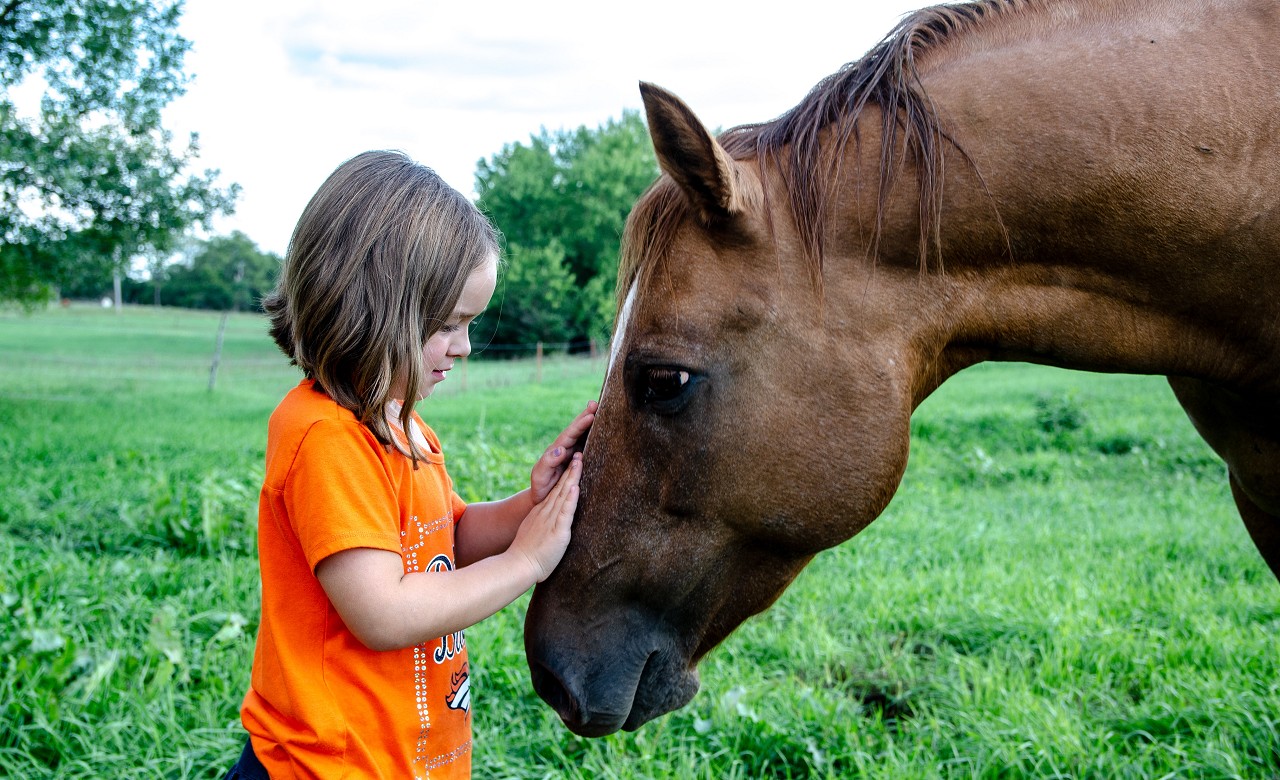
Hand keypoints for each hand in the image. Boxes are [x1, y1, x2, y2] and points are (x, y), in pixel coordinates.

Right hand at [510, 453, 581, 581]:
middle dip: (570, 470)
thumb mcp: (532, 536)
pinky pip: (565, 511)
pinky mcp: (557, 530)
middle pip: (560, 487)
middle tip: (579, 453)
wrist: (517, 566)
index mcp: (540, 514)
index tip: (571, 464)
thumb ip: (541, 528)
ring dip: (572, 476)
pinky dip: (571, 498)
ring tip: (579, 460)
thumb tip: (546, 528)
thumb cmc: (525, 557)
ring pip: (563, 494)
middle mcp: (545, 513)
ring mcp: (550, 520)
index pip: (555, 492)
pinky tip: (575, 486)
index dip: (564, 477)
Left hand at [530, 401, 595, 503]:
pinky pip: (588, 446)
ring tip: (600, 410)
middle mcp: (566, 447)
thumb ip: (548, 462)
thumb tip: (561, 449)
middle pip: (577, 429)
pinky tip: (604, 429)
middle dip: (586, 415)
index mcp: (557, 449)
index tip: (590, 415)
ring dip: (592, 423)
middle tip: (595, 403)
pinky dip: (595, 436)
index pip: (569, 434)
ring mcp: (573, 453)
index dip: (579, 424)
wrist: (542, 498)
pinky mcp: (579, 461)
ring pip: (584, 435)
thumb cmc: (540, 487)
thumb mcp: (540, 475)